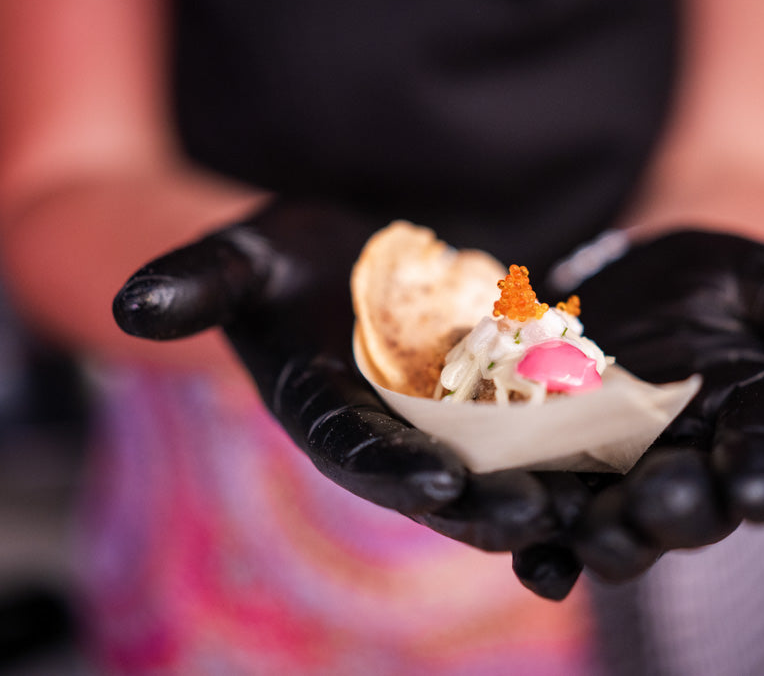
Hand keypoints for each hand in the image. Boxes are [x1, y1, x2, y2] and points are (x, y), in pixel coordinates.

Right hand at [112, 199, 565, 560]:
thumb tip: (131, 306)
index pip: (353, 451)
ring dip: (542, 489)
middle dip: (483, 502)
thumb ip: (198, 281)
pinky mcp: (491, 405)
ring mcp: (444, 426)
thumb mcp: (244, 255)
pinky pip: (537, 432)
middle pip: (437, 479)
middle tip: (537, 517)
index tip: (438, 485)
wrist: (353, 255)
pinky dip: (575, 447)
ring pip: (496, 470)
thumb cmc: (291, 258)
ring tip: (593, 503)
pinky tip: (625, 453)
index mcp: (325, 414)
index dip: (391, 469)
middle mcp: (388, 435)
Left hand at [544, 230, 763, 581]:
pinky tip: (508, 532)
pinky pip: (539, 507)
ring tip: (581, 535)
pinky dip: (524, 527)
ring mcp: (614, 474)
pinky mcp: (548, 465)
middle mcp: (686, 465)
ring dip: (592, 535)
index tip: (758, 487)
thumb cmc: (722, 280)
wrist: (639, 279)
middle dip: (671, 514)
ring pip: (607, 521)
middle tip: (658, 509)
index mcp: (750, 425)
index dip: (763, 470)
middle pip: (684, 505)